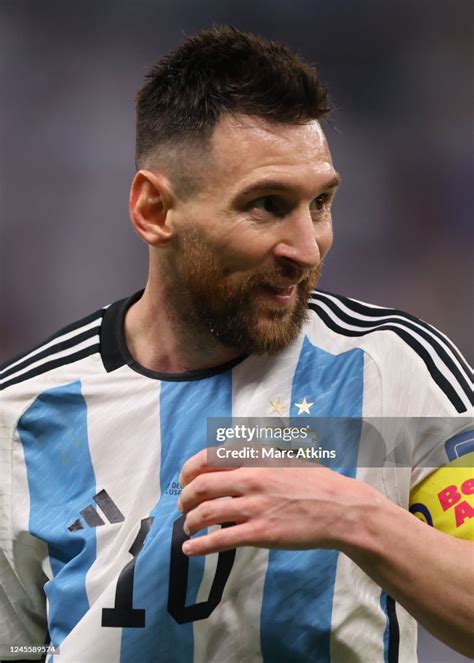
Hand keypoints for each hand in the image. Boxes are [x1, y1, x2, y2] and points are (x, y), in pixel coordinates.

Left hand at [177, 448, 374, 555]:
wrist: (341, 508)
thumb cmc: (316, 483)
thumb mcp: (284, 458)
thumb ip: (257, 458)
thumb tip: (232, 459)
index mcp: (255, 457)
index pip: (208, 457)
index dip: (189, 470)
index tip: (184, 480)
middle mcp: (251, 478)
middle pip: (201, 485)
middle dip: (185, 498)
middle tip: (183, 506)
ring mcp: (254, 506)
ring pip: (205, 513)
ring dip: (190, 522)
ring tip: (188, 527)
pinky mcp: (260, 533)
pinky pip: (220, 540)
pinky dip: (199, 546)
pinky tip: (190, 549)